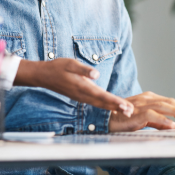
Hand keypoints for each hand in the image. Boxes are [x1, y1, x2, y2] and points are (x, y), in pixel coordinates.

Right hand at [15, 59, 133, 115]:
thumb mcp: (70, 63)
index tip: (125, 105)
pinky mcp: (80, 96)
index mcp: (81, 86)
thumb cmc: (57, 67)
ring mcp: (81, 97)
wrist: (43, 75)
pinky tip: (112, 106)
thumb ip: (83, 69)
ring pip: (99, 104)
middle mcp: (82, 94)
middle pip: (103, 103)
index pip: (101, 95)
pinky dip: (105, 105)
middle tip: (130, 111)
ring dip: (112, 107)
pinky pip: (95, 103)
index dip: (114, 101)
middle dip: (117, 107)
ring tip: (125, 111)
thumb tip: (96, 74)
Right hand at [108, 91, 174, 131]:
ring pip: (164, 106)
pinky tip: (174, 127)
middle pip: (170, 102)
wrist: (105, 119)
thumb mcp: (143, 120)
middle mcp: (147, 99)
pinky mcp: (137, 113)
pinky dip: (165, 121)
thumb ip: (158, 122)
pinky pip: (154, 116)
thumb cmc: (122, 119)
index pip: (170, 102)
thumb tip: (173, 126)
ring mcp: (142, 105)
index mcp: (149, 99)